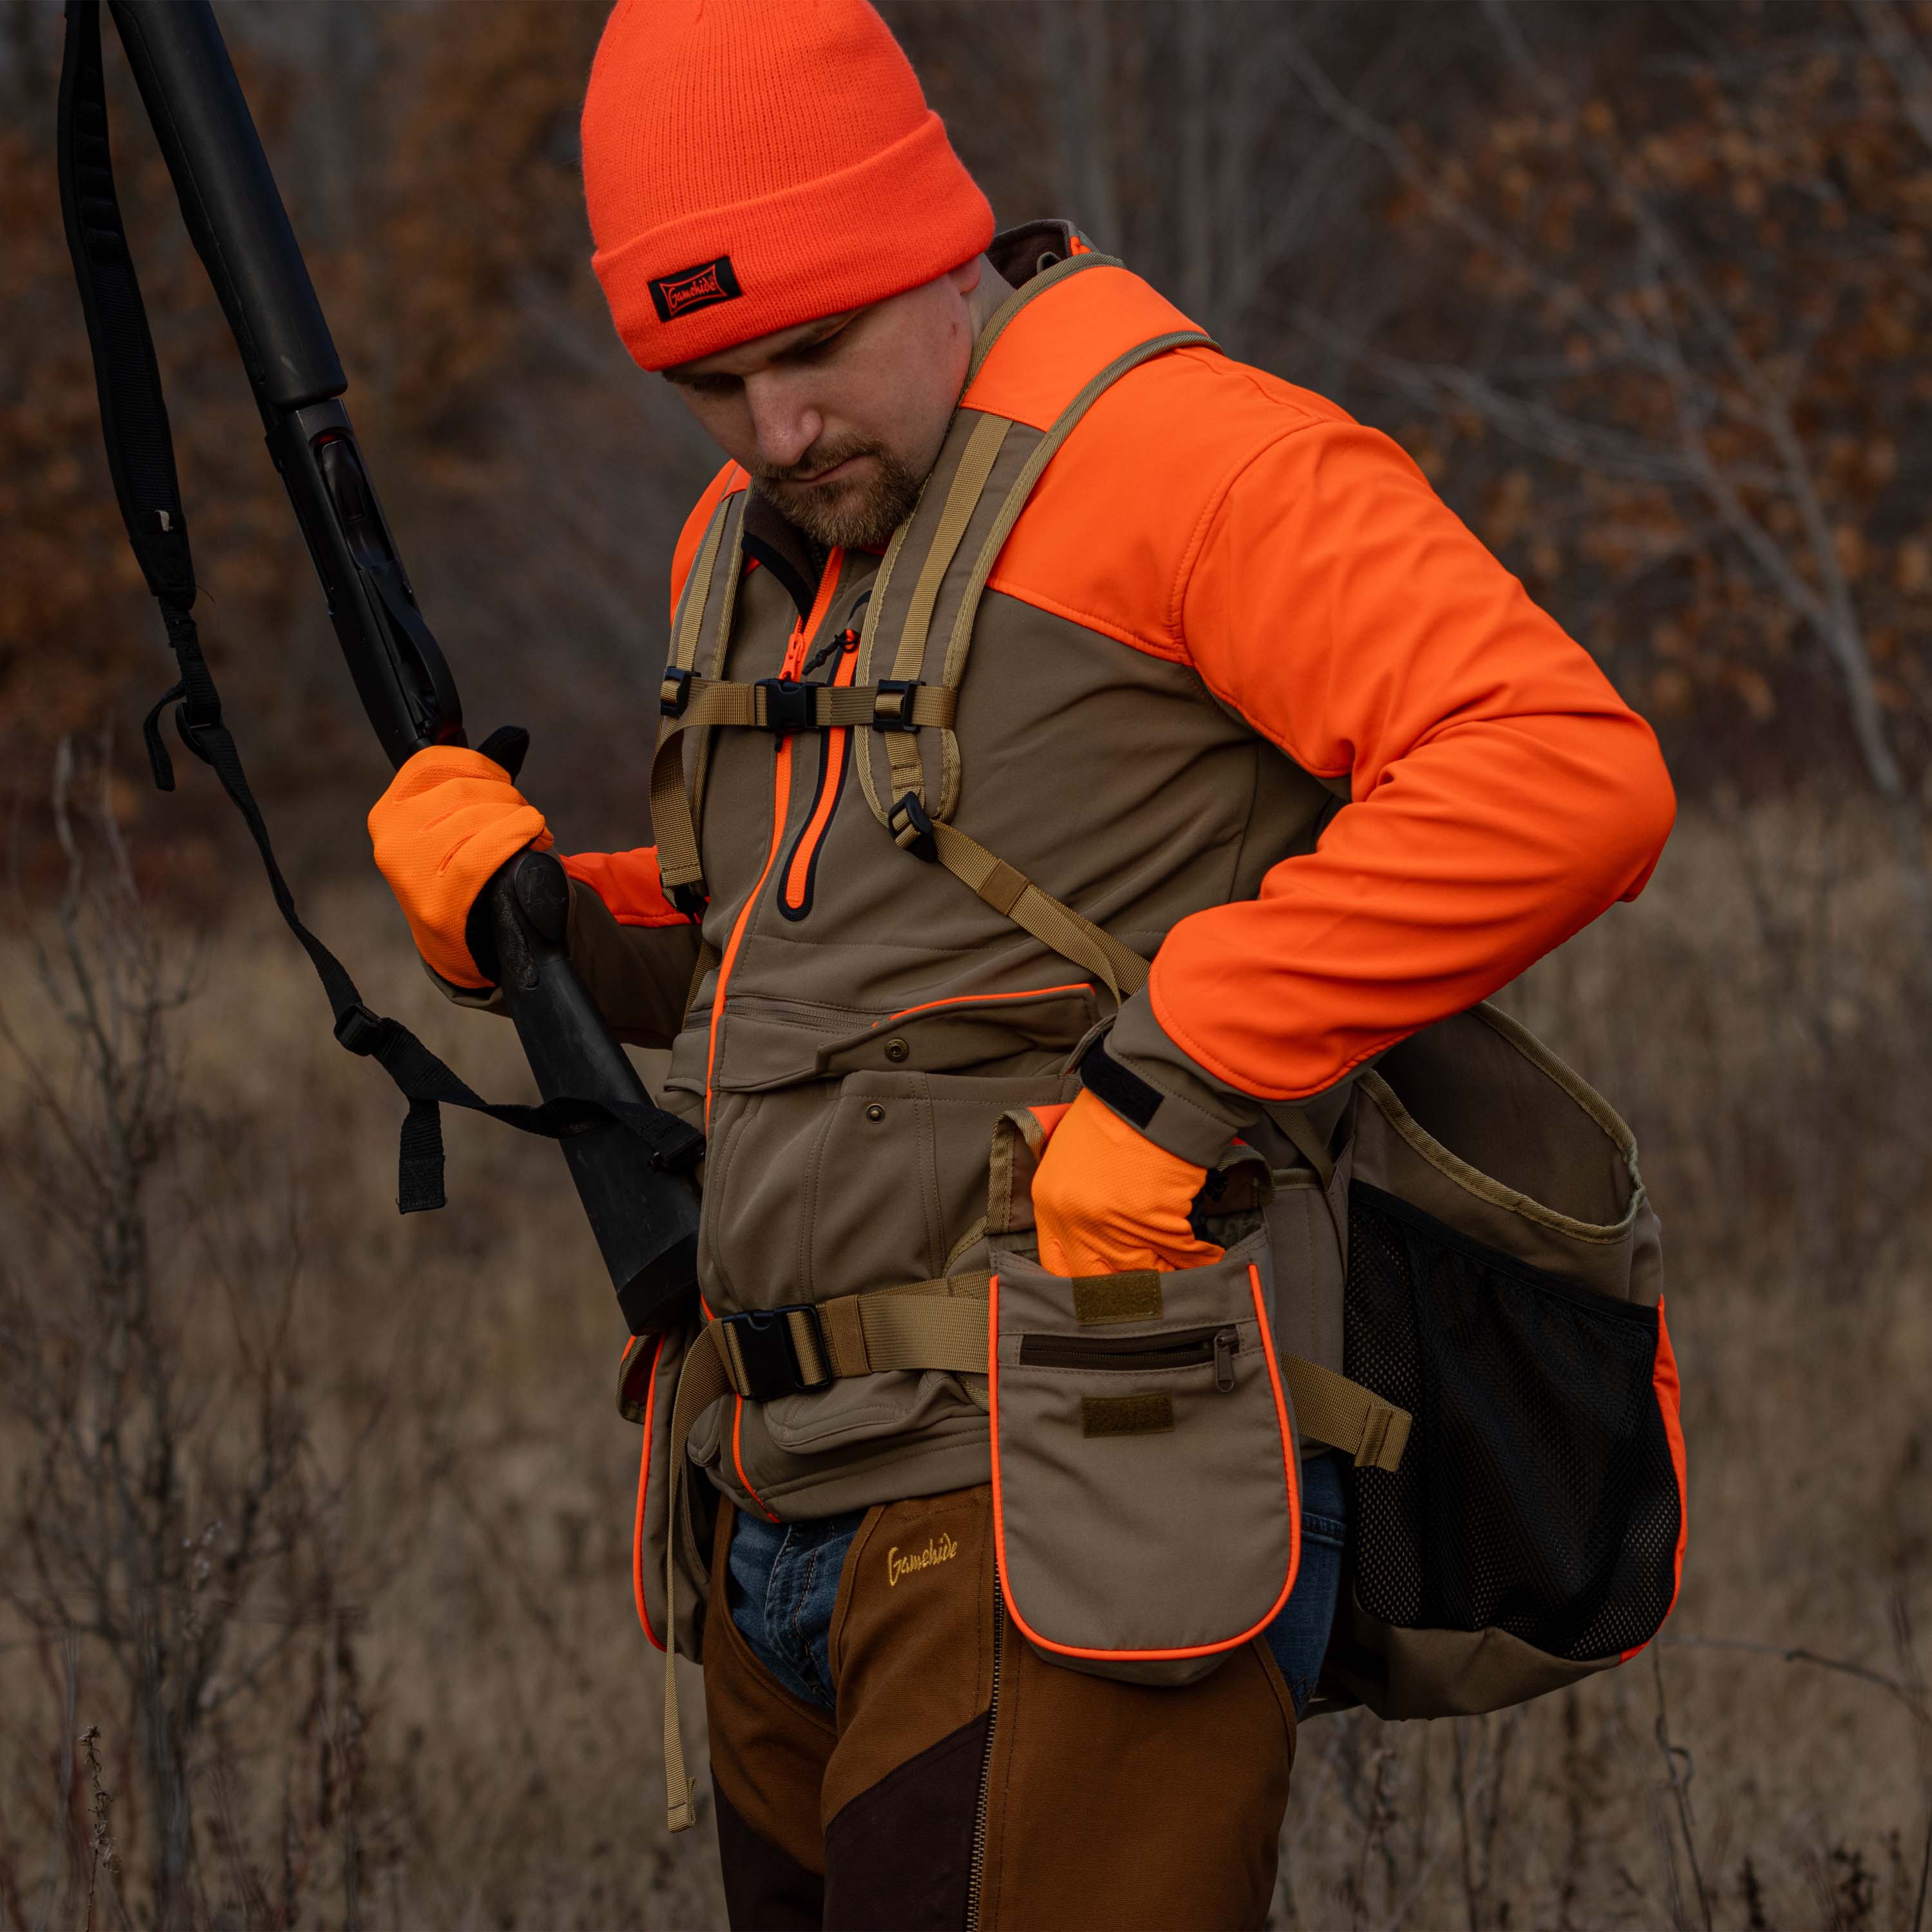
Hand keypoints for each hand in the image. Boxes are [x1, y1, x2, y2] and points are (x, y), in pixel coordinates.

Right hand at [368, 745, 550, 987]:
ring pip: (476, 817)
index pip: (432, 763)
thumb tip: (516, 736)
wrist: (461, 944)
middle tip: (525, 816)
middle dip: (506, 797)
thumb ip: (470, 784)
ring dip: (518, 817)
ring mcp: (410, 873)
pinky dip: (517, 836)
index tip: (502, 780)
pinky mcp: (439, 902)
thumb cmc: (462, 874)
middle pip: (462, 790)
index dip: (478, 764)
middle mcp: (392, 840)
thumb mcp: (451, 827)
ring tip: (533, 832)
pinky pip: (483, 853)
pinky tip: (535, 838)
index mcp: (390, 813)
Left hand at [1031, 1088, 1224, 1275]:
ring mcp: (1111, 1222)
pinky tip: (1209, 1257)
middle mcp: (1073, 1218)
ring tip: (1185, 1278)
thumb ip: (1075, 1203)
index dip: (1086, 1286)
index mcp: (1049, 1201)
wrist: (1152, 1087)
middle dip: (1126, 1290)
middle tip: (1148, 1292)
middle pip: (1097, 1281)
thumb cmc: (1116, 1113)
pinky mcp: (1152, 1218)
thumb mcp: (1074, 1157)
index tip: (1107, 1293)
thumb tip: (1099, 1245)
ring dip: (1167, 1277)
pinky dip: (1200, 1259)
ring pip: (1142, 1273)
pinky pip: (1180, 1255)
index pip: (1057, 1266)